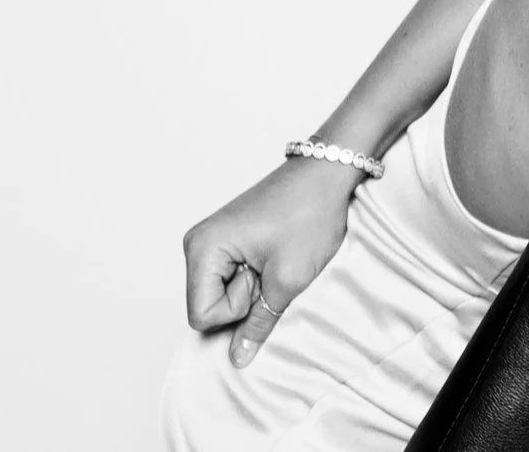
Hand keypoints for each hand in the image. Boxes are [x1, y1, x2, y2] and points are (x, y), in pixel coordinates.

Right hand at [181, 155, 362, 364]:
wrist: (330, 170)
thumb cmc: (310, 214)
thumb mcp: (288, 279)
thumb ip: (258, 323)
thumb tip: (238, 358)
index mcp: (201, 249)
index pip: (201, 316)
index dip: (238, 310)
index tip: (263, 276)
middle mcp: (198, 244)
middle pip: (208, 306)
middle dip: (245, 299)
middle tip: (273, 266)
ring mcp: (212, 240)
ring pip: (222, 294)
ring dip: (253, 287)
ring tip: (277, 257)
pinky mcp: (229, 238)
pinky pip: (231, 277)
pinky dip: (255, 275)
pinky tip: (275, 254)